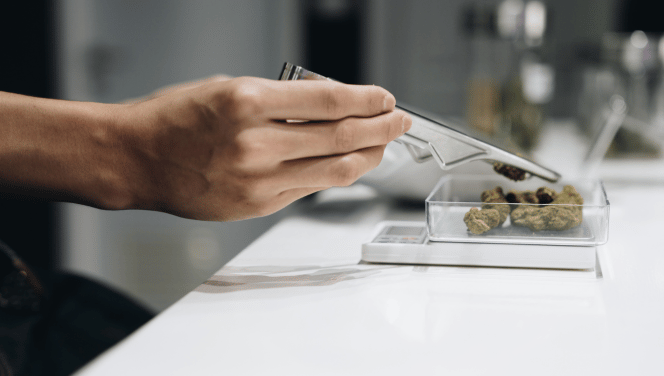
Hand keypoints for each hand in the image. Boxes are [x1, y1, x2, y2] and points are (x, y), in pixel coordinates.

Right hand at [117, 76, 410, 220]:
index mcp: (247, 102)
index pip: (328, 101)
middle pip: (341, 137)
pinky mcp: (258, 205)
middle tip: (398, 121)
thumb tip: (328, 105)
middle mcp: (256, 144)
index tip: (384, 98)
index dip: (366, 99)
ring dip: (368, 155)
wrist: (137, 158)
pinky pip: (310, 187)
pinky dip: (336, 174)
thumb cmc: (174, 118)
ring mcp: (258, 180)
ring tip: (384, 143)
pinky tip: (349, 164)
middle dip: (380, 128)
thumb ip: (280, 100)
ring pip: (334, 169)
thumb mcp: (227, 87)